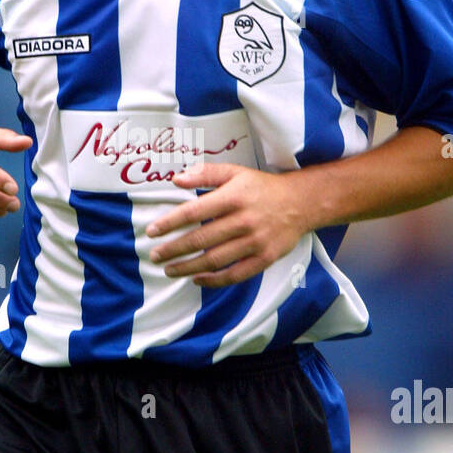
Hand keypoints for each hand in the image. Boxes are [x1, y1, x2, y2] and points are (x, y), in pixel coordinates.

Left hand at [145, 162, 308, 286]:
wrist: (301, 202)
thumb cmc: (261, 187)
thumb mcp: (235, 172)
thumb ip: (205, 174)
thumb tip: (177, 179)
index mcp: (234, 197)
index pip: (194, 211)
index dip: (170, 223)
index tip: (152, 232)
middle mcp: (244, 220)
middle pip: (201, 239)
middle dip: (174, 249)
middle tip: (155, 256)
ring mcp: (255, 241)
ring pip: (215, 259)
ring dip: (188, 267)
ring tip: (169, 270)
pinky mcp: (265, 258)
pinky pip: (236, 274)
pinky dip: (214, 280)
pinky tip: (197, 279)